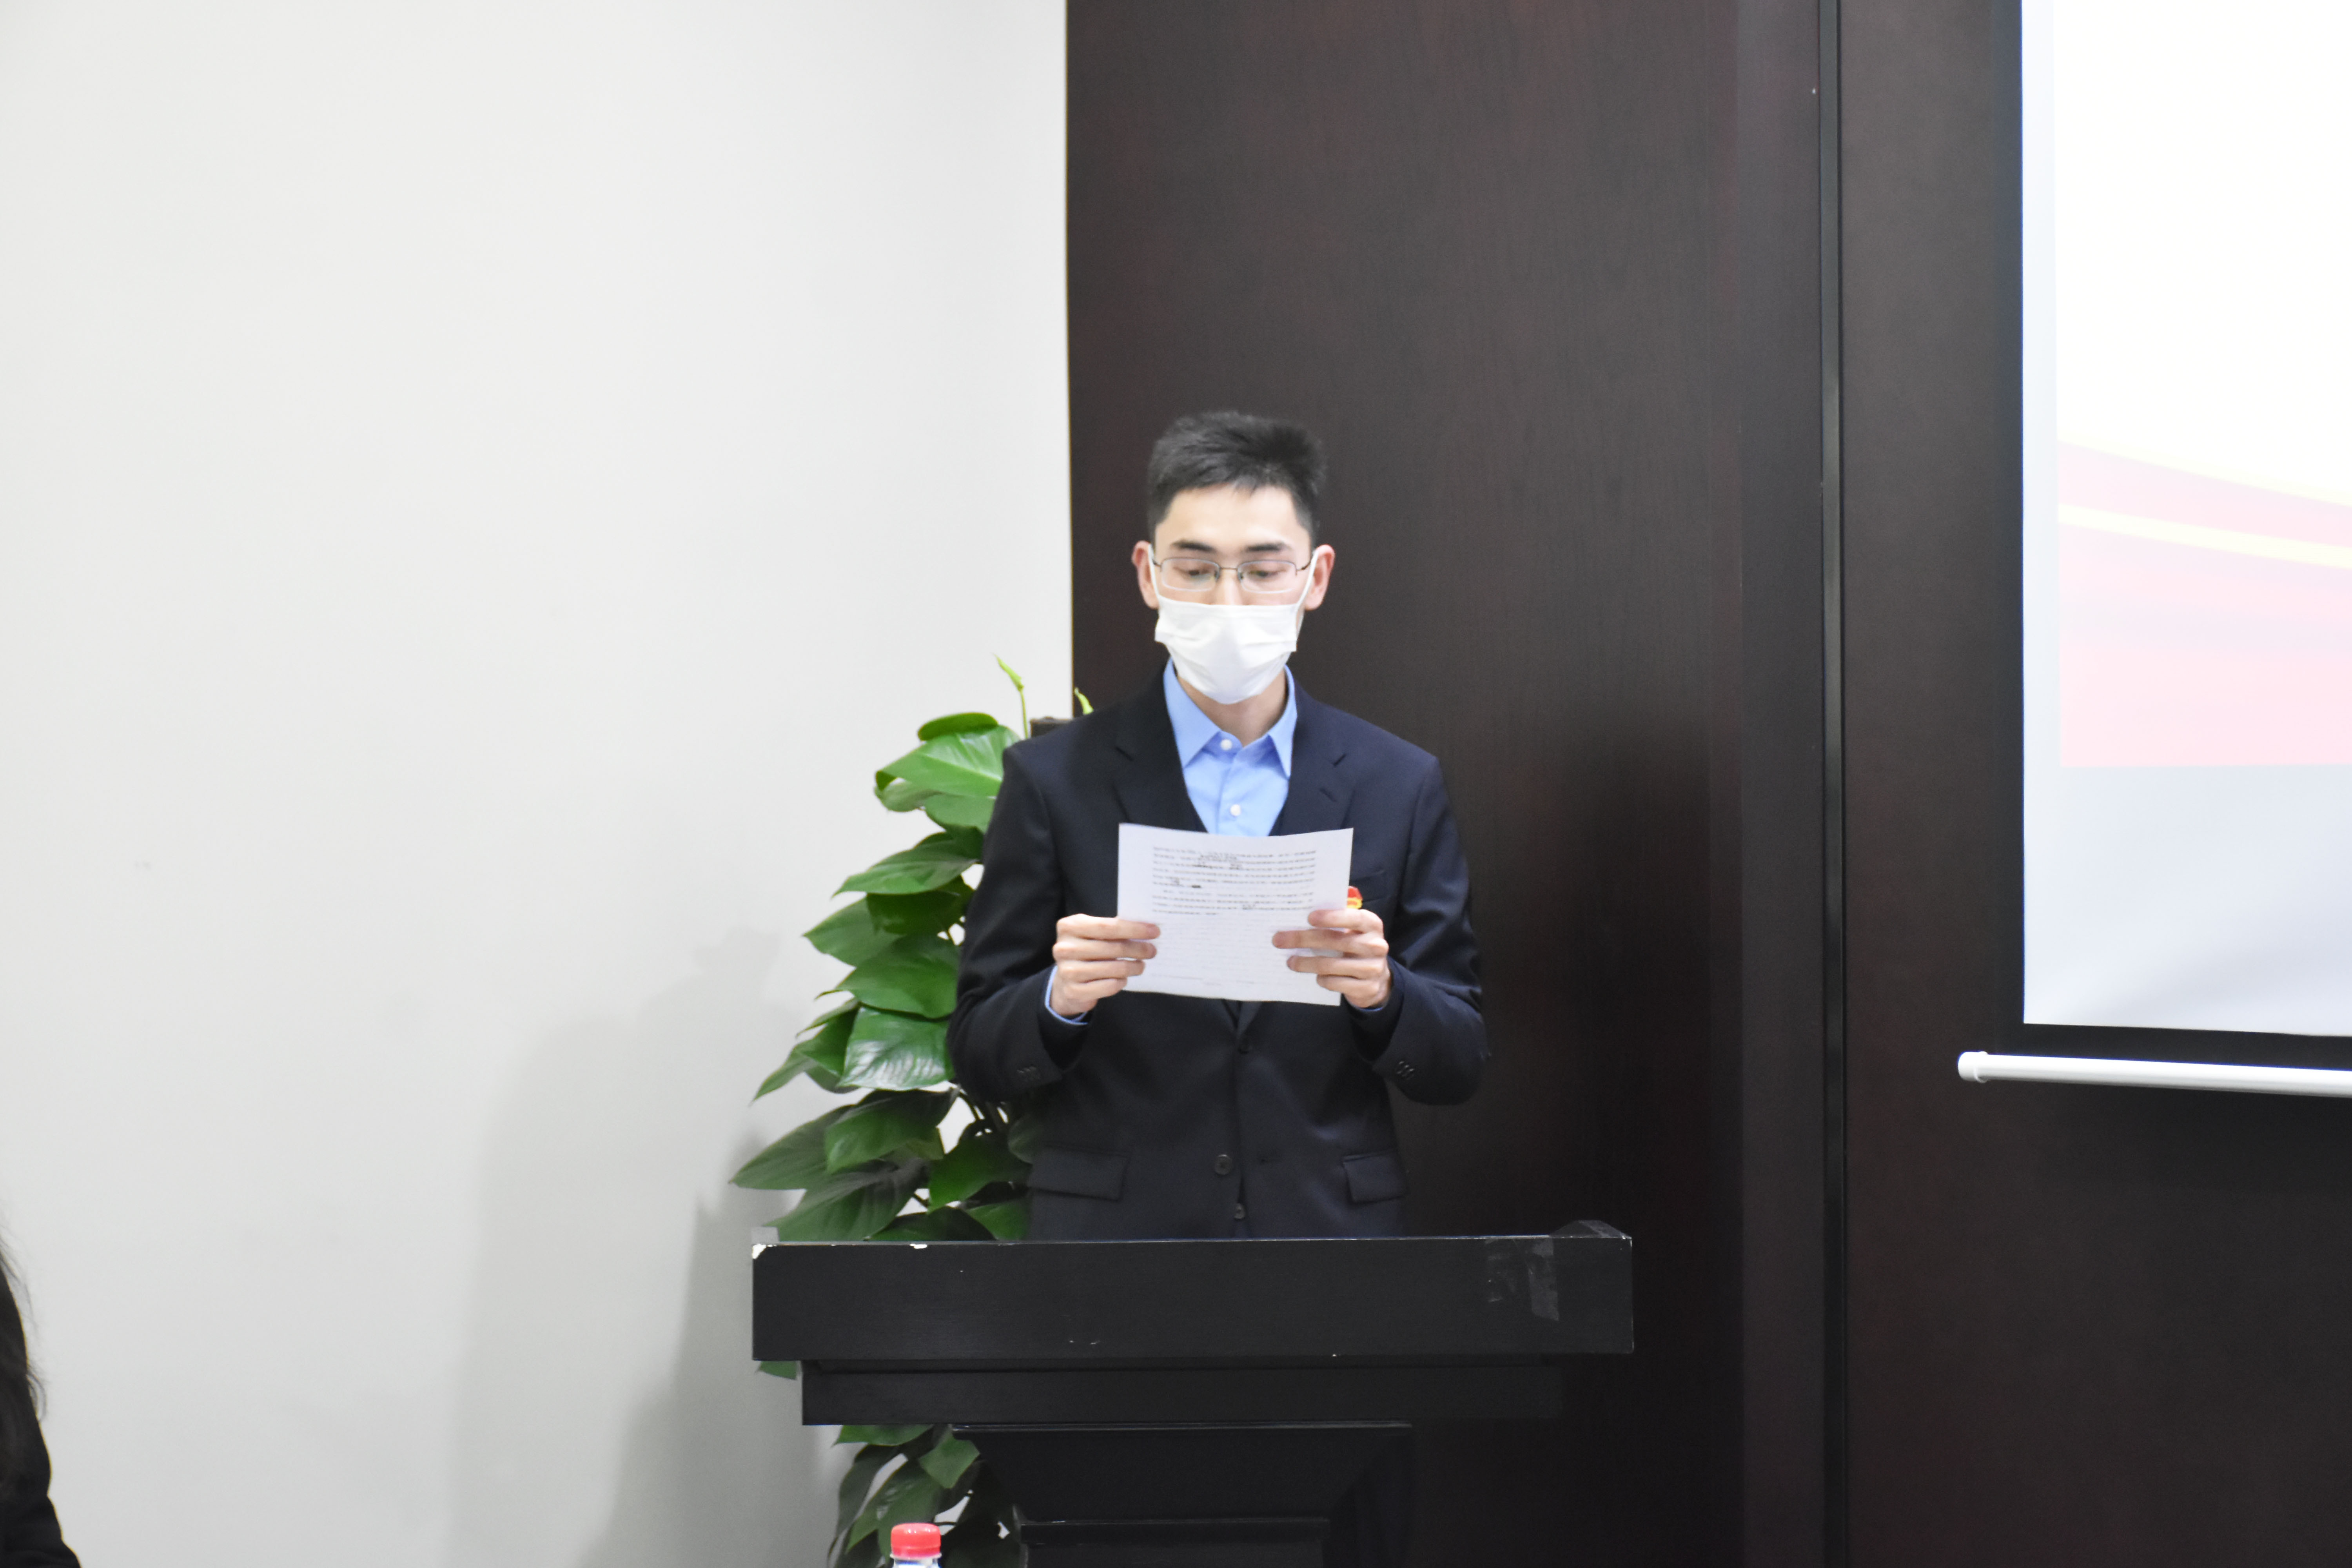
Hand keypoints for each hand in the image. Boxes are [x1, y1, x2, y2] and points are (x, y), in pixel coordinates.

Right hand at [1049, 915, 1158, 1015]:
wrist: (1065, 979)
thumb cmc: (1085, 951)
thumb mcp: (1092, 934)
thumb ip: (1112, 929)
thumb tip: (1146, 929)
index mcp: (1069, 927)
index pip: (1108, 926)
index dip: (1134, 929)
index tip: (1154, 931)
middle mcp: (1064, 948)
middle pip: (1112, 948)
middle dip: (1137, 949)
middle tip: (1152, 950)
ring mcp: (1067, 971)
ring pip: (1113, 969)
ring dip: (1133, 967)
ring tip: (1141, 966)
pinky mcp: (1073, 991)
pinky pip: (1108, 986)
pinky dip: (1120, 982)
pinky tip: (1124, 979)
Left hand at [1273, 907, 1391, 1009]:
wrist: (1377, 977)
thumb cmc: (1356, 946)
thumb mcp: (1353, 930)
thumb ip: (1335, 921)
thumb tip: (1299, 917)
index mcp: (1372, 925)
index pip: (1353, 918)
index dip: (1332, 917)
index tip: (1309, 918)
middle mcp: (1376, 945)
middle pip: (1335, 941)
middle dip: (1304, 939)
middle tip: (1280, 940)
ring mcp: (1373, 968)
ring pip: (1331, 965)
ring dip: (1306, 963)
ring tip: (1290, 962)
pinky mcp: (1367, 988)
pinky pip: (1336, 983)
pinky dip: (1322, 979)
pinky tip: (1316, 976)